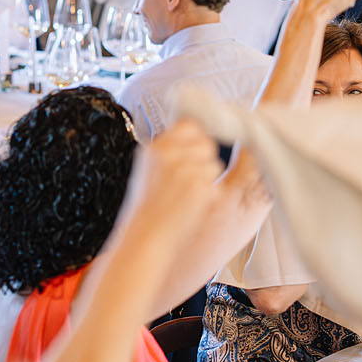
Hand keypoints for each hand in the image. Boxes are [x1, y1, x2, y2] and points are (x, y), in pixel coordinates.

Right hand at [114, 121, 222, 258]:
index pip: (189, 125)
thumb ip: (170, 151)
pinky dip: (208, 196)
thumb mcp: (149, 169)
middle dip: (204, 159)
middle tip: (188, 179)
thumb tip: (197, 134)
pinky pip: (215, 184)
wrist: (146, 235)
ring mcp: (185, 169)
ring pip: (214, 164)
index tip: (194, 151)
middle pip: (206, 143)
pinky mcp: (199, 187)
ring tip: (187, 194)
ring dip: (207, 179)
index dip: (196, 138)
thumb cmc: (148, 206)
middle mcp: (170, 154)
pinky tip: (191, 205)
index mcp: (156, 147)